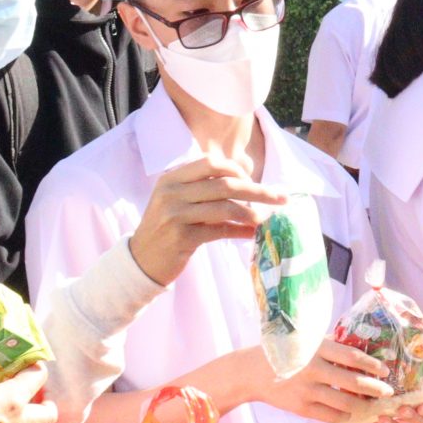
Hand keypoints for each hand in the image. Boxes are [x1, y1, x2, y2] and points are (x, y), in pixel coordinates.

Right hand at [130, 154, 285, 285]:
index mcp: (172, 178)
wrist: (141, 259)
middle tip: (281, 197)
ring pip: (225, 207)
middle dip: (258, 191)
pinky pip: (220, 231)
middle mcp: (172, 192)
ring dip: (252, 213)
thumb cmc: (167, 227)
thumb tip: (249, 183)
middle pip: (225, 184)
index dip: (238, 170)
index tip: (255, 182)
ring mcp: (175, 215)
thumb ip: (205, 188)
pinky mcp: (182, 237)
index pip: (211, 163)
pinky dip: (240, 231)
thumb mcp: (178, 200)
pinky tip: (253, 233)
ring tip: (267, 219)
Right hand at [253, 338, 395, 422]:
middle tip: (388, 392)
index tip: (386, 370)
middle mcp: (313, 369)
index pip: (352, 357)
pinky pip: (331, 416)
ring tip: (372, 404)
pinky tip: (351, 412)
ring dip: (363, 406)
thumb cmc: (285, 352)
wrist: (252, 372)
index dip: (372, 365)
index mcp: (316, 349)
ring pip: (345, 403)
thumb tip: (363, 346)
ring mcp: (307, 391)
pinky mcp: (301, 408)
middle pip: (353, 383)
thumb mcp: (307, 341)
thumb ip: (331, 344)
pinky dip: (345, 416)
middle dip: (376, 389)